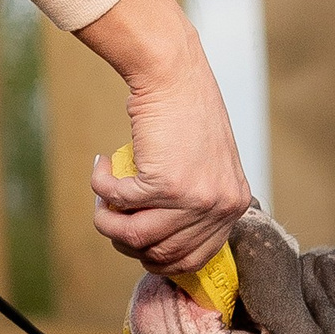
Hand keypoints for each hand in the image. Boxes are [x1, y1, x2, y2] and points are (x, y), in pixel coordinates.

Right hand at [74, 0, 255, 274]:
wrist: (175, 75)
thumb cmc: (187, 114)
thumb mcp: (209, 166)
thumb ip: (198, 203)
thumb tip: (163, 245)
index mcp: (234, 204)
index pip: (195, 258)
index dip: (159, 258)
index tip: (137, 244)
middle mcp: (218, 206)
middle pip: (160, 253)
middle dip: (126, 241)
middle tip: (113, 215)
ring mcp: (192, 198)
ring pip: (132, 237)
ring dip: (106, 220)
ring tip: (103, 197)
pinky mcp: (162, 183)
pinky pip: (117, 202)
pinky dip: (100, 187)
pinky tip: (101, 167)